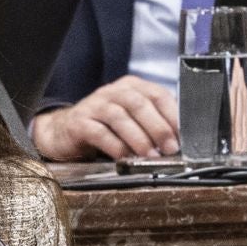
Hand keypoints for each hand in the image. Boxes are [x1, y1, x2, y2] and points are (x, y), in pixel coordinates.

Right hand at [31, 76, 178, 160]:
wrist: (64, 131)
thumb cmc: (104, 126)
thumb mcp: (131, 119)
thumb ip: (152, 123)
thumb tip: (177, 142)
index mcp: (131, 87)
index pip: (157, 94)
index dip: (172, 115)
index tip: (183, 136)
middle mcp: (112, 92)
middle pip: (139, 104)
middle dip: (158, 128)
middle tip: (170, 148)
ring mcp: (94, 105)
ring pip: (120, 117)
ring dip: (139, 138)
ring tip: (150, 156)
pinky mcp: (79, 123)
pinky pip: (100, 133)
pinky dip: (116, 147)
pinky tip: (125, 158)